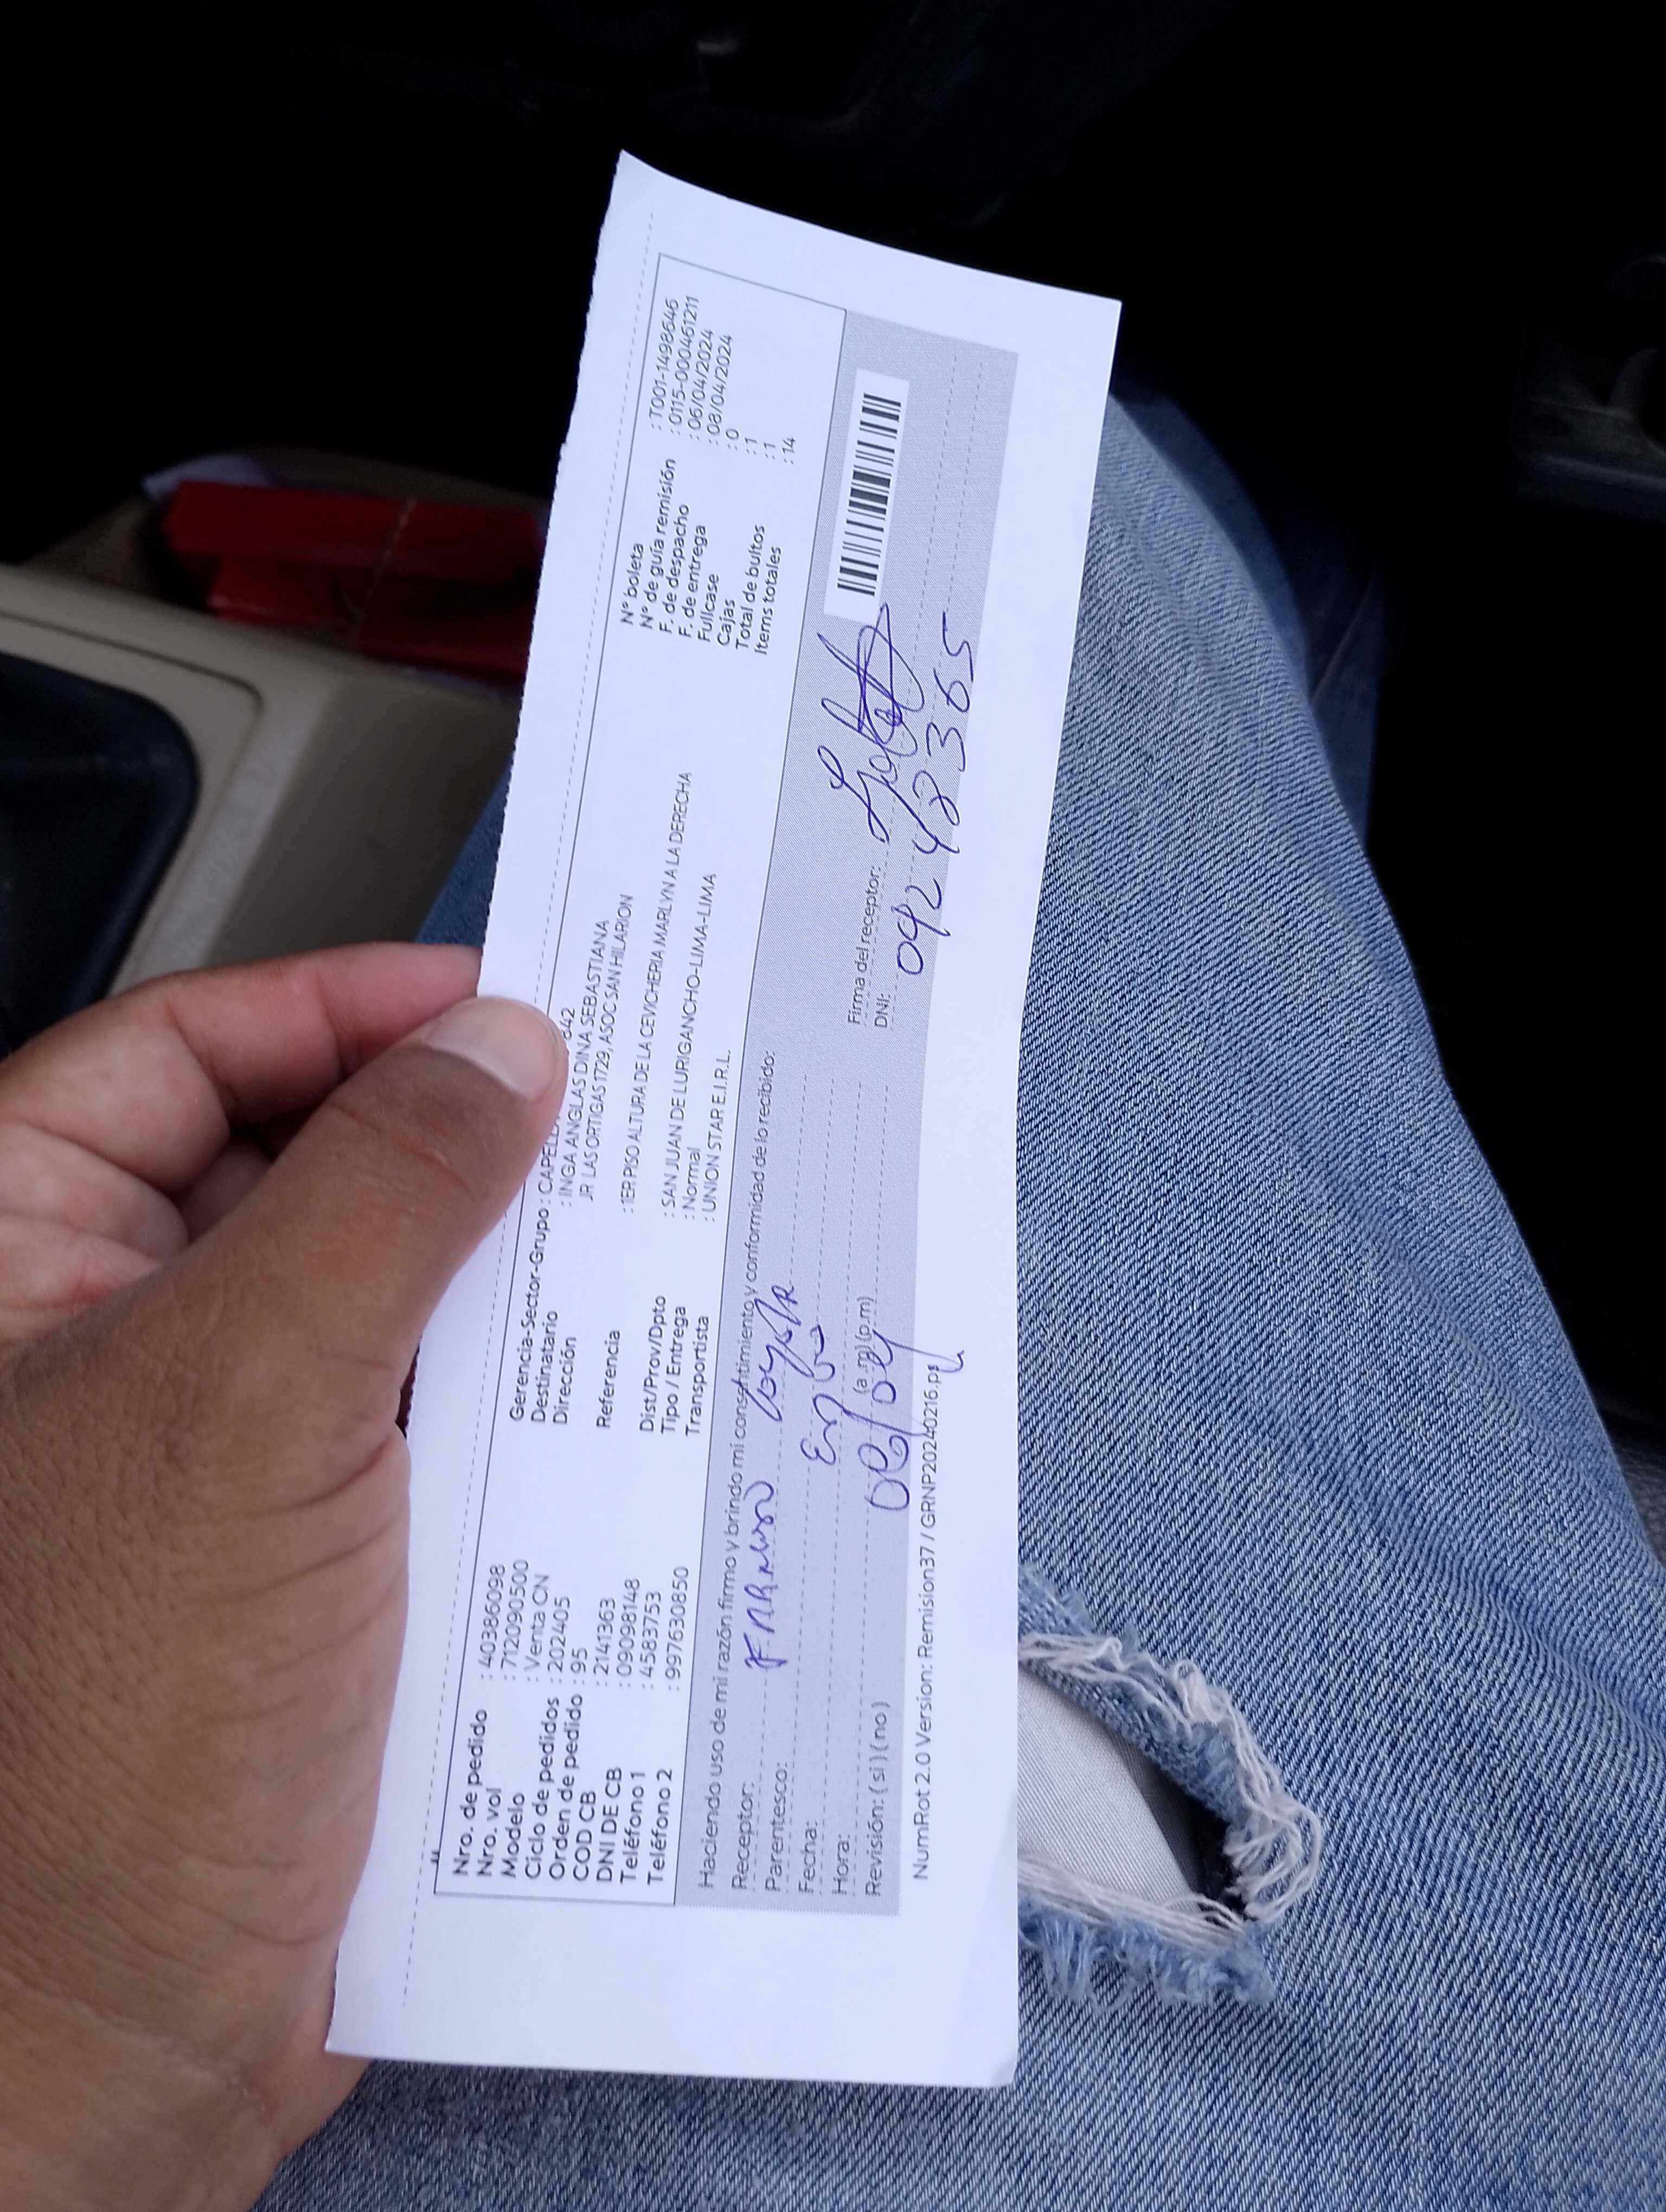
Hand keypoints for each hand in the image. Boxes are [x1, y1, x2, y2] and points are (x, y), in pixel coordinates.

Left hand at [0, 947, 565, 2211]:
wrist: (112, 2039)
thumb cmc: (98, 1734)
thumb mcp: (247, 1403)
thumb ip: (379, 1199)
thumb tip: (498, 1048)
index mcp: (9, 1257)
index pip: (183, 1055)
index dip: (345, 1008)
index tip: (500, 1000)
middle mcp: (94, 1337)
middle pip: (290, 1164)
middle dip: (448, 1140)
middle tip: (608, 1108)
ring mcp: (199, 1451)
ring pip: (367, 1298)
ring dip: (493, 1273)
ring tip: (636, 1234)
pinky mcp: (291, 1554)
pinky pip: (412, 1423)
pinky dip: (504, 1395)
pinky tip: (606, 1384)